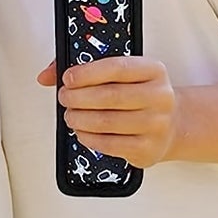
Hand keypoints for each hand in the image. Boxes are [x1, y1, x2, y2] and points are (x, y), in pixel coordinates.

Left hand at [38, 55, 178, 168]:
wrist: (173, 124)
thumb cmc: (139, 95)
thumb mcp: (123, 74)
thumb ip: (84, 69)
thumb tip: (45, 76)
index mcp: (153, 71)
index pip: (116, 68)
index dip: (87, 73)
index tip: (67, 78)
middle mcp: (160, 97)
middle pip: (110, 96)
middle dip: (78, 97)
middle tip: (64, 98)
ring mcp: (157, 125)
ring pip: (107, 122)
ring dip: (79, 119)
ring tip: (70, 115)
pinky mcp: (148, 149)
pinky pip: (110, 145)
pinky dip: (89, 138)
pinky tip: (81, 131)